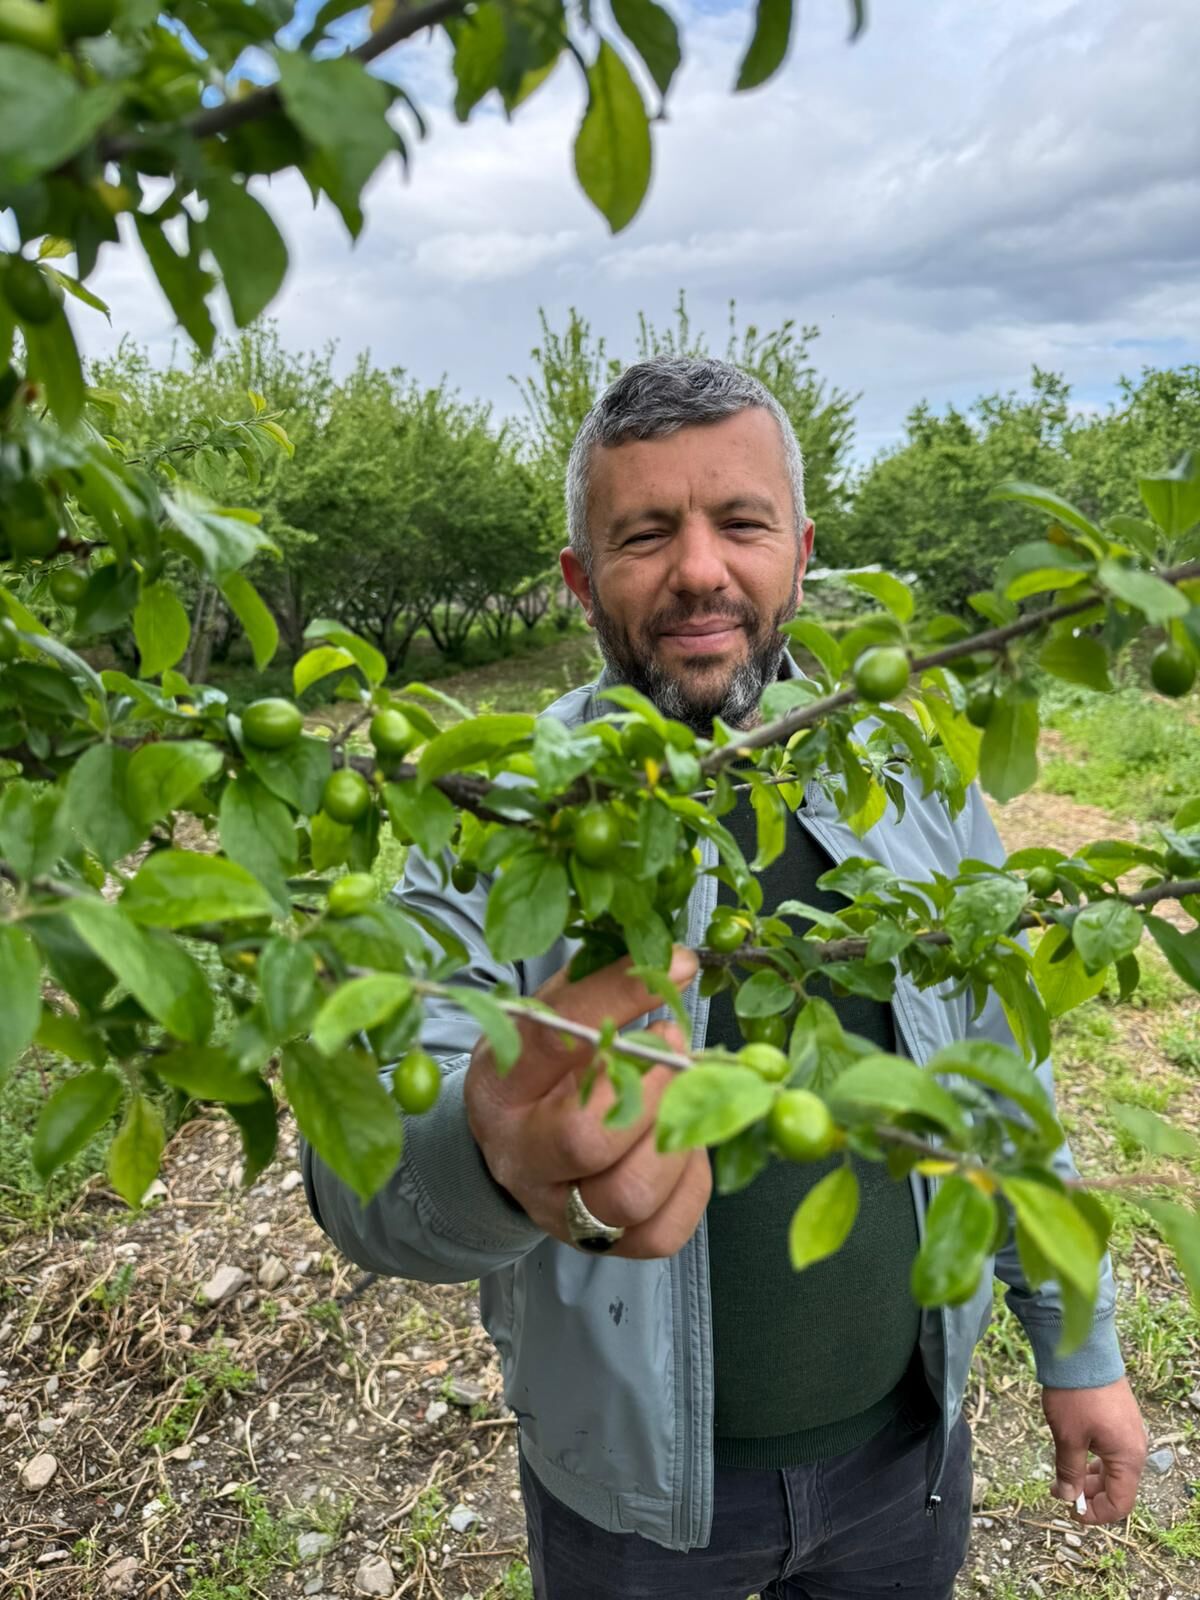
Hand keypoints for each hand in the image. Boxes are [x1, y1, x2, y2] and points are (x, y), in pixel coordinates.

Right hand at [463, 946, 709, 1258]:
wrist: (521, 1149)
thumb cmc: (545, 1071)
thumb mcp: (550, 1019)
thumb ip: (597, 988)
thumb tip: (675, 959)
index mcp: (499, 1087)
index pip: (552, 1043)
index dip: (618, 1001)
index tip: (675, 967)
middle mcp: (520, 1159)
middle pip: (586, 1139)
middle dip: (652, 1088)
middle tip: (679, 1049)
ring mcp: (560, 1213)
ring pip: (629, 1194)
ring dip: (675, 1136)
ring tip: (687, 1094)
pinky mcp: (607, 1248)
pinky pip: (663, 1230)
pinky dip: (689, 1181)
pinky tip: (683, 1141)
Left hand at [1042, 1376, 1147, 1523]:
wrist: (1083, 1351)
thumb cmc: (1076, 1396)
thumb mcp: (1068, 1437)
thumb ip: (1069, 1470)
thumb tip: (1068, 1497)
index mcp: (1127, 1457)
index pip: (1120, 1502)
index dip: (1097, 1514)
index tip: (1072, 1512)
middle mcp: (1134, 1446)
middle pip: (1118, 1486)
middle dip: (1090, 1494)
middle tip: (1060, 1490)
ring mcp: (1128, 1430)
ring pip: (1113, 1467)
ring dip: (1090, 1476)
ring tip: (1063, 1473)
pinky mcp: (1119, 1416)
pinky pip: (1110, 1449)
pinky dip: (1093, 1458)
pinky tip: (1073, 1451)